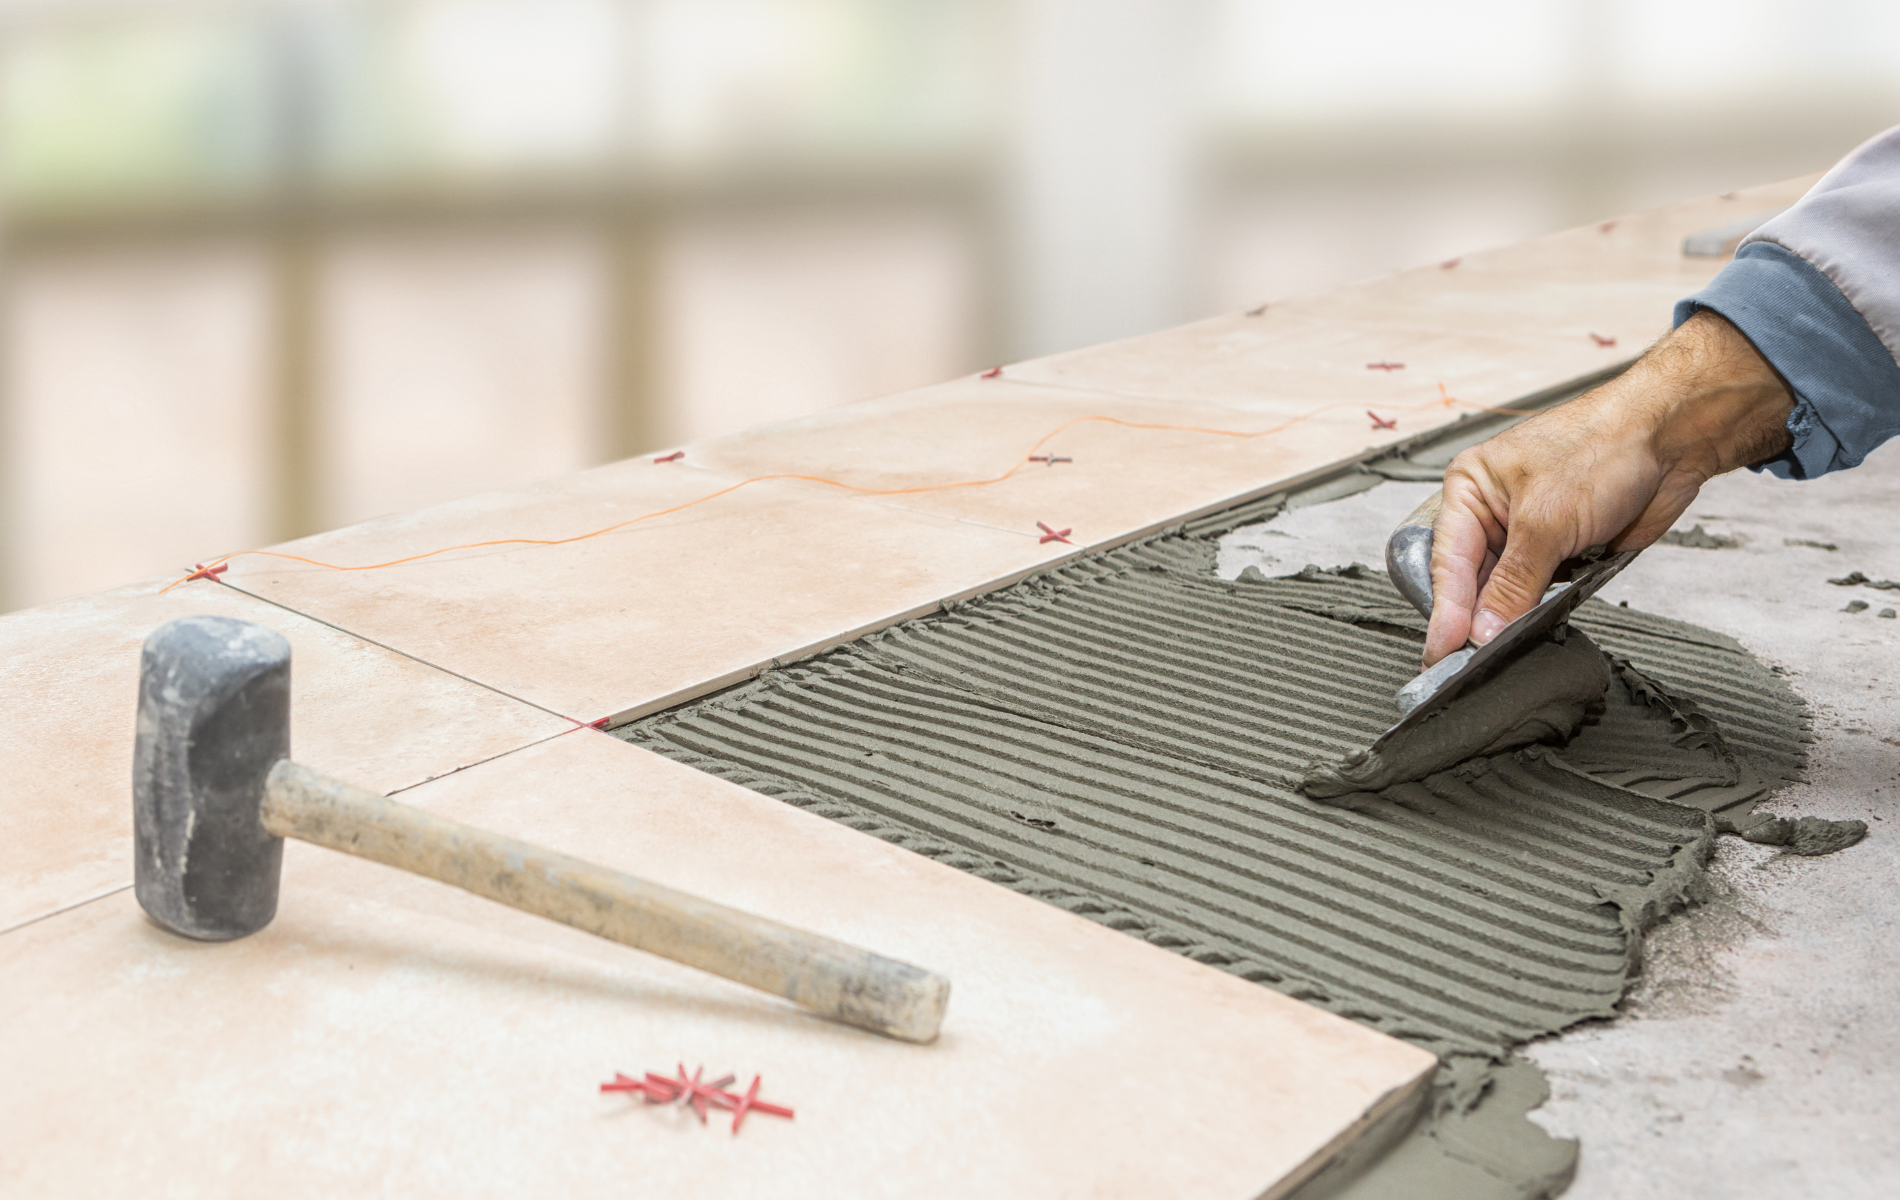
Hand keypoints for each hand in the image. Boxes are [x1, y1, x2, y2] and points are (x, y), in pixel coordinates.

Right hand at [1423, 311, 1794, 664]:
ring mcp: (1531, 532)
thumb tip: (1485, 629)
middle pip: (1473, 580)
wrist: (1671, 437)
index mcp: (1470, 488)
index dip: (1446, 609)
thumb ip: (1513, 583)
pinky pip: (1543, 592)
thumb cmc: (1604, 445)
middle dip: (1476, 617)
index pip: (1448, 560)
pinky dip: (1543, 610)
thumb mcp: (1546, 520)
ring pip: (1508, 590)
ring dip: (1511, 616)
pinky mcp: (1564, 549)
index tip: (1442, 649)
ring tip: (1502, 648)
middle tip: (1468, 659)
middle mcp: (1494, 511)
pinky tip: (1536, 628)